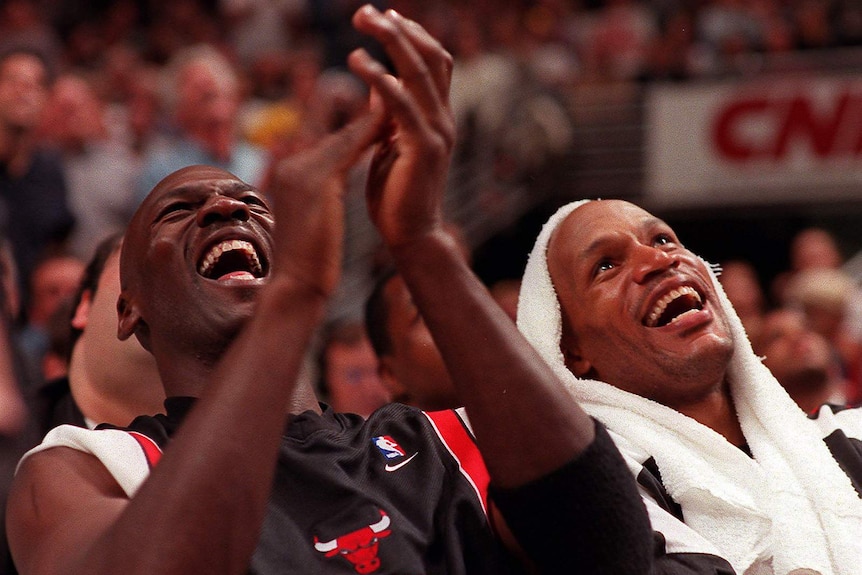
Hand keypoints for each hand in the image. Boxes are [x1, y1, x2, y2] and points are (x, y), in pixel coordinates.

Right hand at [267, 108, 382, 295]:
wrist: (295, 286)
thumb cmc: (309, 264)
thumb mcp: (316, 220)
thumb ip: (320, 197)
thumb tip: (332, 188)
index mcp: (291, 176)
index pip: (331, 146)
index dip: (359, 133)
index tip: (384, 120)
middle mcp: (292, 167)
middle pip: (339, 136)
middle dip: (370, 120)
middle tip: (399, 102)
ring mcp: (300, 171)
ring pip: (346, 138)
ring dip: (374, 121)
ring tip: (401, 107)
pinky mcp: (314, 181)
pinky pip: (348, 149)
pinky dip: (370, 135)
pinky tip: (393, 126)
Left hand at [348, 5, 455, 252]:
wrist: (410, 237)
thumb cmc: (395, 197)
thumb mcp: (389, 144)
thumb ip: (387, 113)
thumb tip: (378, 80)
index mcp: (437, 118)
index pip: (433, 64)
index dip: (412, 36)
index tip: (384, 15)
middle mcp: (443, 120)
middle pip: (431, 58)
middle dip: (399, 29)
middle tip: (366, 11)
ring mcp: (438, 133)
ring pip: (420, 72)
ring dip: (392, 41)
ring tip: (364, 21)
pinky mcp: (424, 149)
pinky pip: (402, 106)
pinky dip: (381, 80)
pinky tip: (358, 63)